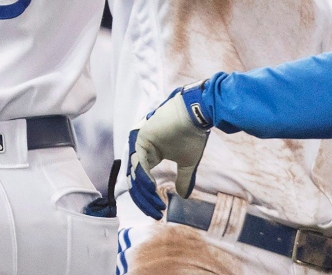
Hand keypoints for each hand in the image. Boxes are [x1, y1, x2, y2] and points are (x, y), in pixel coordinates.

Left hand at [127, 82, 210, 219]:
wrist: (196, 117)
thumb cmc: (192, 136)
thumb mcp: (187, 164)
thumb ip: (182, 179)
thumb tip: (182, 196)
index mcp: (149, 154)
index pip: (141, 180)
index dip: (148, 199)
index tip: (159, 213)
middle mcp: (140, 149)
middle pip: (135, 181)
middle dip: (144, 200)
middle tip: (156, 213)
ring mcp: (138, 143)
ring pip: (134, 174)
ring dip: (145, 193)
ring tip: (157, 205)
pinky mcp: (140, 138)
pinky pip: (138, 163)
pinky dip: (144, 178)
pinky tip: (153, 189)